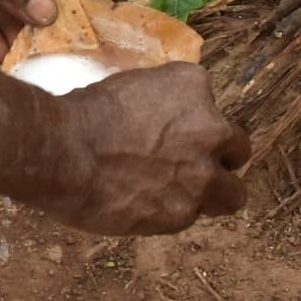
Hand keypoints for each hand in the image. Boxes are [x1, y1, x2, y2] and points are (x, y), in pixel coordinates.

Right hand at [38, 64, 250, 234]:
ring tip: (186, 196)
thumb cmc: (82, 116)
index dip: (193, 124)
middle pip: (237, 148)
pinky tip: (147, 207)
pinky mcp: (186, 211)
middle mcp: (210, 127)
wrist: (63, 152)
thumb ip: (160, 104)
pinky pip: (193, 216)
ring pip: (232, 192)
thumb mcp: (129, 88)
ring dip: (214, 193)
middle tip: (191, 165)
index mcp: (193, 85)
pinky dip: (174, 213)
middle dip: (218, 157)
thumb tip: (160, 123)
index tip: (174, 132)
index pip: (211, 107)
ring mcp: (202, 172)